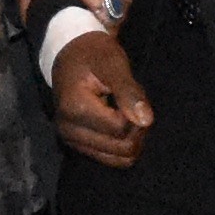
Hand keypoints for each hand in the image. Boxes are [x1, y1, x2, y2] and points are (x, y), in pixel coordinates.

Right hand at [51, 24, 152, 166]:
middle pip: (121, 147)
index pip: (120, 129)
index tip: (132, 92)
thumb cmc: (93, 54)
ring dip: (131, 137)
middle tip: (132, 102)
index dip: (136, 113)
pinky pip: (112, 159)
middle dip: (136, 127)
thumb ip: (128, 91)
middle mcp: (68, 131)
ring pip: (119, 158)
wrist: (71, 55)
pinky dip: (123, 143)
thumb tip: (146, 121)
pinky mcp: (79, 147)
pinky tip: (119, 122)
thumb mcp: (113, 64)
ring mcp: (72, 142)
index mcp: (74, 109)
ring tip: (125, 111)